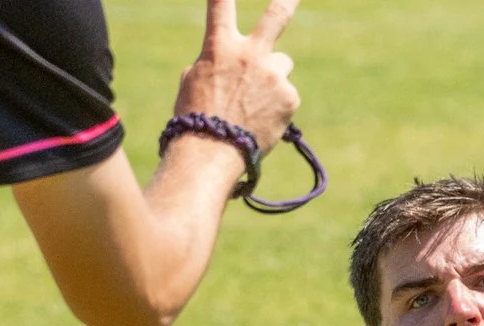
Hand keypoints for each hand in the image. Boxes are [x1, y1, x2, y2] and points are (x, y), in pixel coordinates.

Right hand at [175, 0, 300, 152]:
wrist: (210, 153)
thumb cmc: (195, 119)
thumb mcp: (194, 81)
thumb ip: (216, 62)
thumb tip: (231, 63)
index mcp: (219, 46)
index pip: (221, 3)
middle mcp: (250, 54)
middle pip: (276, 16)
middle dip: (288, 1)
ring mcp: (272, 74)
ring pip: (281, 65)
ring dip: (273, 78)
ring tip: (255, 104)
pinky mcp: (289, 96)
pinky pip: (287, 94)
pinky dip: (278, 106)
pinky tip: (262, 120)